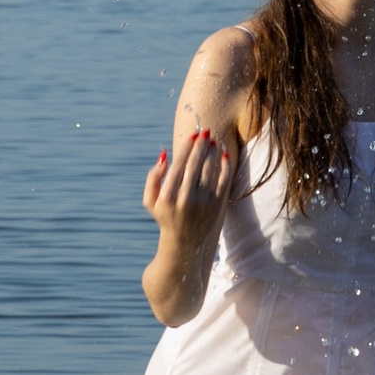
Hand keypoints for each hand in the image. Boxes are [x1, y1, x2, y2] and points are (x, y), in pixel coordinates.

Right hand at [145, 127, 233, 250]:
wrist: (184, 243)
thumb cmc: (165, 216)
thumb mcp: (150, 200)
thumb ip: (153, 177)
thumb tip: (164, 155)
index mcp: (167, 195)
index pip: (179, 164)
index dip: (187, 147)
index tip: (192, 135)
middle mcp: (185, 198)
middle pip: (196, 163)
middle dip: (201, 144)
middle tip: (205, 131)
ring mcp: (203, 202)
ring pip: (210, 169)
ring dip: (213, 152)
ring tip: (213, 141)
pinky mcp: (217, 205)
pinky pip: (223, 180)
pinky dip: (225, 165)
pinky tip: (223, 155)